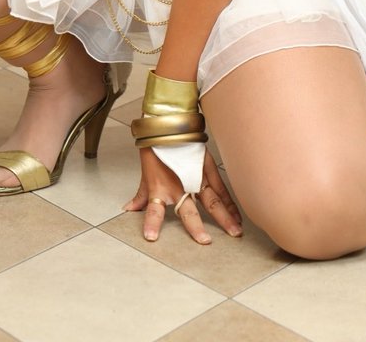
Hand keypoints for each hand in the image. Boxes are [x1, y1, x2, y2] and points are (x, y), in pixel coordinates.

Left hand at [123, 146, 242, 244]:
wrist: (167, 124)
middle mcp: (179, 186)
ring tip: (235, 231)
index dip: (152, 223)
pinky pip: (220, 190)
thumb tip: (129, 209)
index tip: (151, 237)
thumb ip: (141, 196)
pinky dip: (229, 203)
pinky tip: (237, 216)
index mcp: (160, 188)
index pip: (154, 210)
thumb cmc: (155, 149)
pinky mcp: (207, 170)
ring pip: (211, 201)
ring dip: (224, 218)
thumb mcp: (145, 175)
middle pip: (188, 210)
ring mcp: (195, 178)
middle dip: (196, 227)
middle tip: (205, 242)